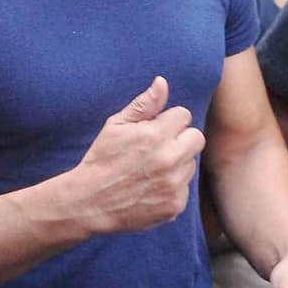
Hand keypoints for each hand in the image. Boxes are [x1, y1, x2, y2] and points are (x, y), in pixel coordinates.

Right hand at [71, 76, 204, 233]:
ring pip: (191, 163)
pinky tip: (151, 188)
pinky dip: (172, 187)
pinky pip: (185, 188)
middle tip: (159, 148)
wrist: (90, 202)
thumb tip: (162, 82)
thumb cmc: (101, 160)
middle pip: (196, 138)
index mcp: (155, 135)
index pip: (183, 115)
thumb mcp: (115, 126)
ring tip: (151, 170)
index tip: (154, 131)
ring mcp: (174, 184)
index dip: (168, 121)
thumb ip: (143, 105)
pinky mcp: (175, 204)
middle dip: (180, 139)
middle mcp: (169, 159)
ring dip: (177, 164)